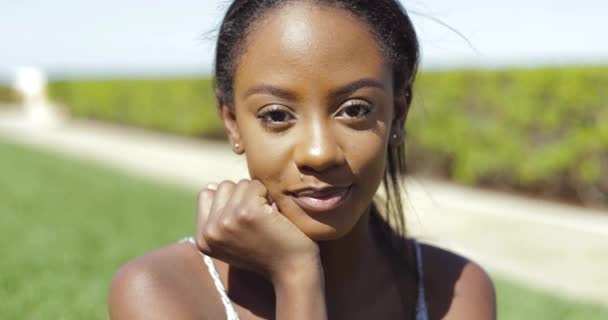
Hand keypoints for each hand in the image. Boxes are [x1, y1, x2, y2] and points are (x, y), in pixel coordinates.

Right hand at [195, 179, 320, 282]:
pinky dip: (269, 195)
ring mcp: (226, 221)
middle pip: (223, 186)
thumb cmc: (267, 252)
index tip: (245, 220)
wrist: (291, 270)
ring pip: (240, 184)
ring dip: (257, 195)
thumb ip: (218, 216)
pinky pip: (257, 185)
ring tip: (266, 218)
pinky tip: (274, 216)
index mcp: (203, 239)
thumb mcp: (232, 239)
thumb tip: (211, 185)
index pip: (206, 194)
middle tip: (258, 219)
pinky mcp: (246, 212)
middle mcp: (210, 231)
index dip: (230, 199)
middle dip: (243, 196)